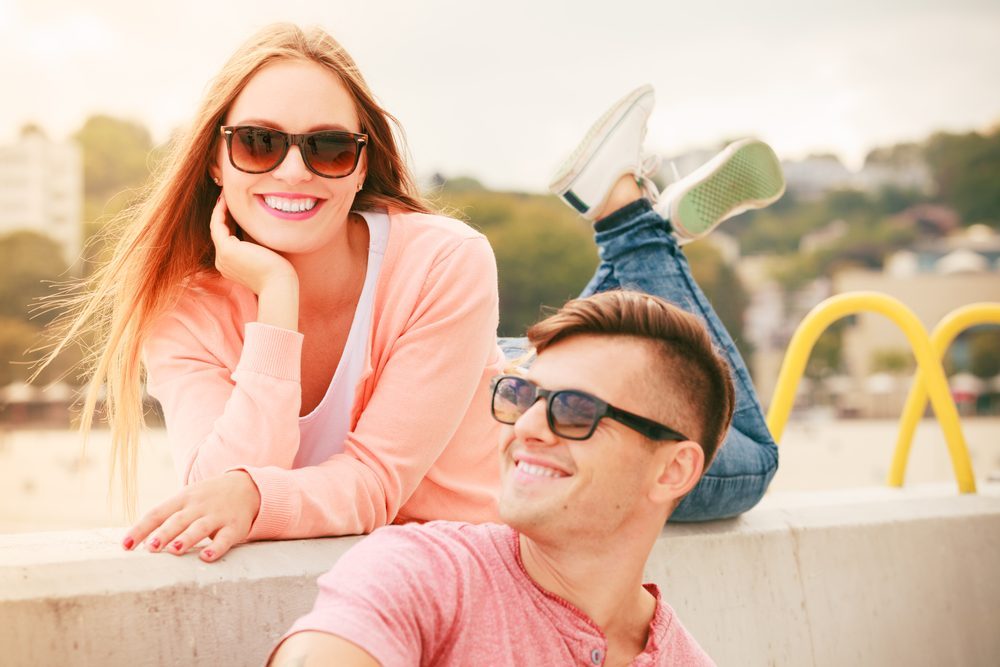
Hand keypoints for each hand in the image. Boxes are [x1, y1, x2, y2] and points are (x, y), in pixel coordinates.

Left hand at [122, 470, 260, 561]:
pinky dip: (216, 547)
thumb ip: (166, 517)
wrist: (247, 486)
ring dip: (187, 538)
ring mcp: (217, 516)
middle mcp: (198, 506)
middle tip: (150, 548)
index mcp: (182, 499)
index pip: (157, 513)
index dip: (140, 529)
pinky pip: (225, 538)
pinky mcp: (235, 526)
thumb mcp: (186, 499)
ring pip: (200, 527)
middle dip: (164, 534)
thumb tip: (137, 541)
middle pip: (178, 520)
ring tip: (175, 550)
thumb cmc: (207, 498)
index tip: (125, 546)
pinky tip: (206, 557)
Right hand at [209, 193, 297, 296]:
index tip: (234, 207)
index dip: (229, 222)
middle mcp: (222, 262)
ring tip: (225, 194)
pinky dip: (220, 211)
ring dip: (220, 209)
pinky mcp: (226, 250)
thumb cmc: (279, 273)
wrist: (279, 284)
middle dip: (223, 214)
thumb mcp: (265, 257)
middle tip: (227, 196)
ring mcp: (222, 257)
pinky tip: (226, 200)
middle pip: (220, 233)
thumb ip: (258, 247)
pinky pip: (218, 225)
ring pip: (217, 228)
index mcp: (231, 265)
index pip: (227, 239)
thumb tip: (262, 231)